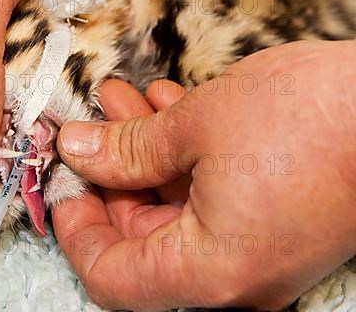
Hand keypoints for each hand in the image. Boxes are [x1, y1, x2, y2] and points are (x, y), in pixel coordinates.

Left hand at [53, 41, 355, 310]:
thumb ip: (127, 147)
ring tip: (121, 98)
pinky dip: (180, 154)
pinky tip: (165, 108)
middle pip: (140, 235)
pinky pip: (208, 195)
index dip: (75, 225)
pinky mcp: (272, 220)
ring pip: (173, 206)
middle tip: (92, 119)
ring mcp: (255, 248)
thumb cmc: (311, 118)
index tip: (62, 177)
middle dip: (109, 170)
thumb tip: (77, 150)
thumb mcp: (196, 126)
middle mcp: (233, 274)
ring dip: (143, 151)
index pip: (111, 274)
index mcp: (210, 270)